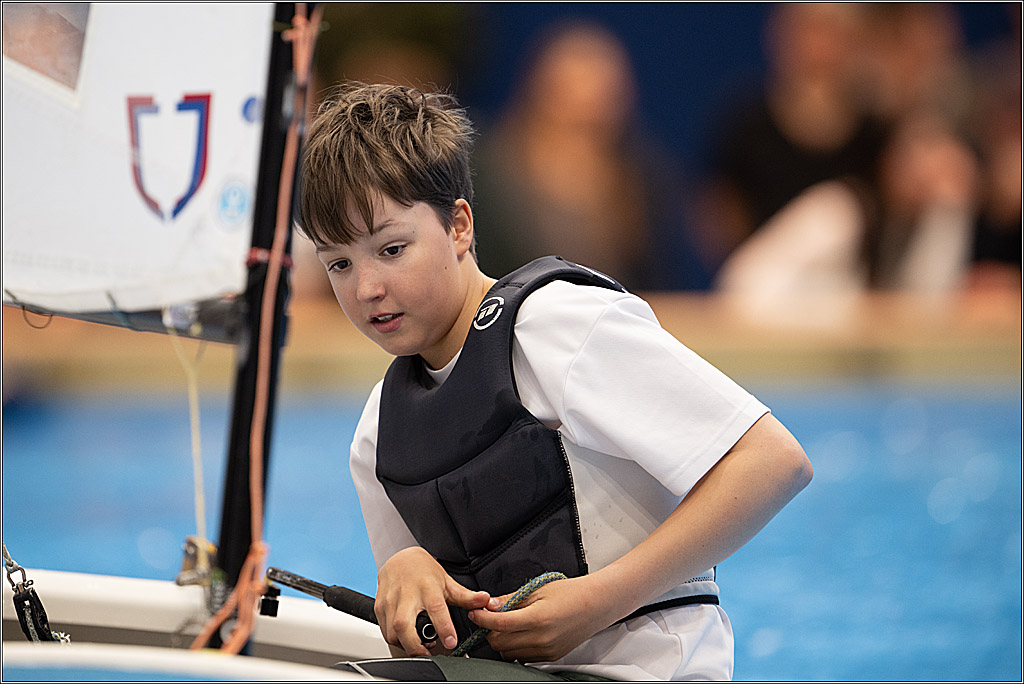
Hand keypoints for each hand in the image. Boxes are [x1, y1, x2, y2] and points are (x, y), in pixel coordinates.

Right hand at [375, 546, 491, 655]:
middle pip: (404, 625)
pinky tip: (406, 638)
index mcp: (427, 587)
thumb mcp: (447, 581)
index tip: (451, 642)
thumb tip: (485, 601)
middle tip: (428, 654)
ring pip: (392, 632)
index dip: (444, 627)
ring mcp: (390, 600)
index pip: (436, 608)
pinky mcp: (379, 606)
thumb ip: (466, 596)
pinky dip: (395, 640)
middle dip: (414, 646)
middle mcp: (407, 594)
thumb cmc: (424, 571)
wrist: (400, 559)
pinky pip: (384, 631)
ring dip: (405, 645)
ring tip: (419, 645)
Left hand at [467, 575, 616, 662]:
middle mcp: (542, 639)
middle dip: (490, 631)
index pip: (500, 624)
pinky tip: (521, 634)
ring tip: (507, 625)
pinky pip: (523, 658)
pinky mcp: (550, 658)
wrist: (595, 605)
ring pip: (509, 654)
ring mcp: (546, 651)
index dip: (482, 618)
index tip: (475, 612)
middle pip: (500, 644)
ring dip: (502, 641)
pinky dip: (515, 648)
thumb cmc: (570, 593)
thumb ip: (512, 599)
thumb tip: (490, 605)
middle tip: (490, 617)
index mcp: (538, 618)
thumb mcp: (538, 589)